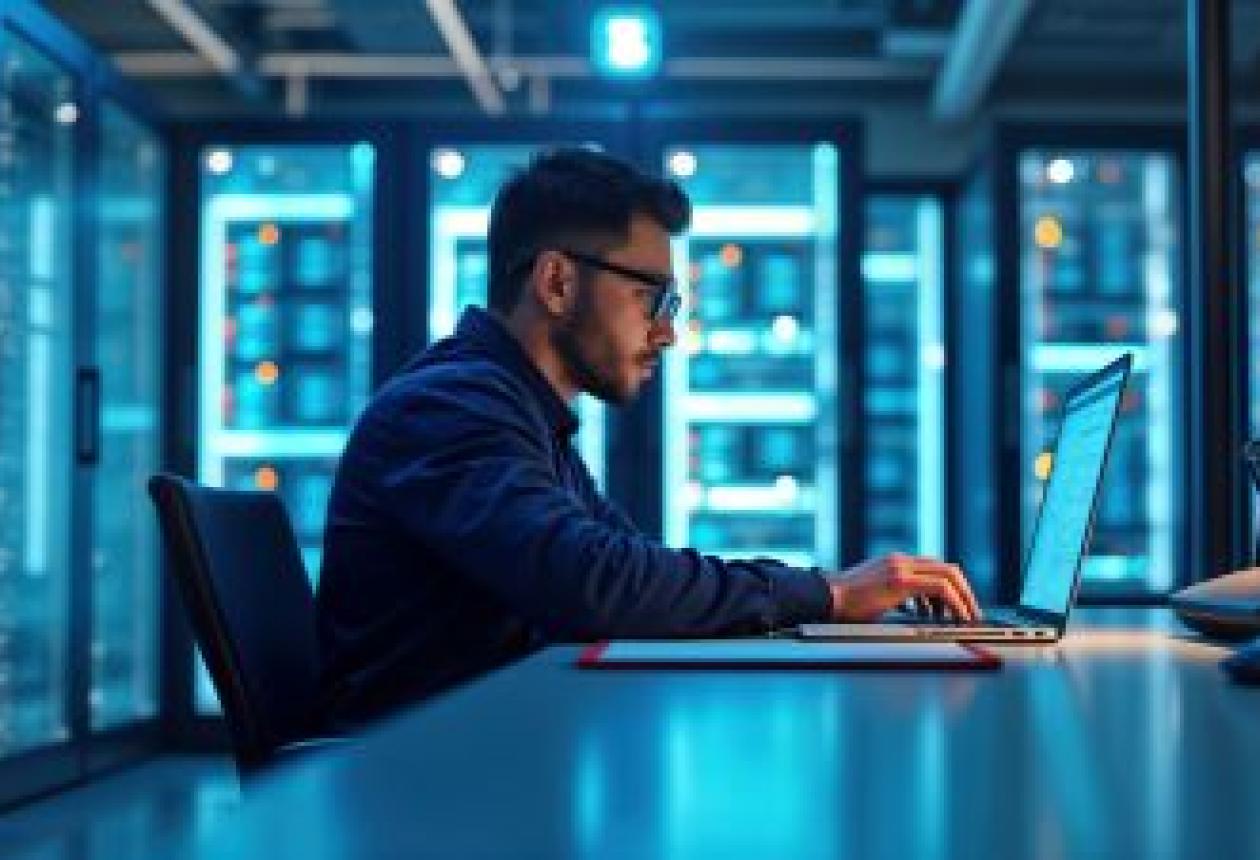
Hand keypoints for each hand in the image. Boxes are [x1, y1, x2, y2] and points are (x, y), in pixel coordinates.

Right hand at [824, 553, 979, 621]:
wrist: (825, 598)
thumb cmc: (846, 603)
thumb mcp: (877, 594)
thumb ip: (897, 595)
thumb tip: (919, 610)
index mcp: (896, 562)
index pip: (935, 567)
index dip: (953, 587)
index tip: (959, 606)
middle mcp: (901, 560)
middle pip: (948, 568)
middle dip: (965, 592)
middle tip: (971, 612)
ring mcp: (901, 567)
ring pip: (948, 575)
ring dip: (963, 598)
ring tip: (964, 618)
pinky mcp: (900, 580)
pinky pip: (940, 588)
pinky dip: (953, 603)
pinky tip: (951, 619)